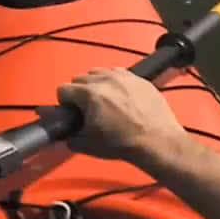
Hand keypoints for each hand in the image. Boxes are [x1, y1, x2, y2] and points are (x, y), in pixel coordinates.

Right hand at [59, 70, 200, 175]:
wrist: (156, 141)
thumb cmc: (121, 144)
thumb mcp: (89, 146)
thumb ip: (71, 138)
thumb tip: (67, 134)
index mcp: (89, 94)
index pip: (63, 89)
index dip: (65, 103)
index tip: (73, 113)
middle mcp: (104, 79)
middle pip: (79, 78)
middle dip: (80, 92)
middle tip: (89, 109)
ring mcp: (123, 75)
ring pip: (99, 72)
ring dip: (96, 84)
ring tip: (106, 101)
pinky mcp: (138, 77)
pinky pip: (118, 72)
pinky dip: (115, 81)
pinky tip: (122, 96)